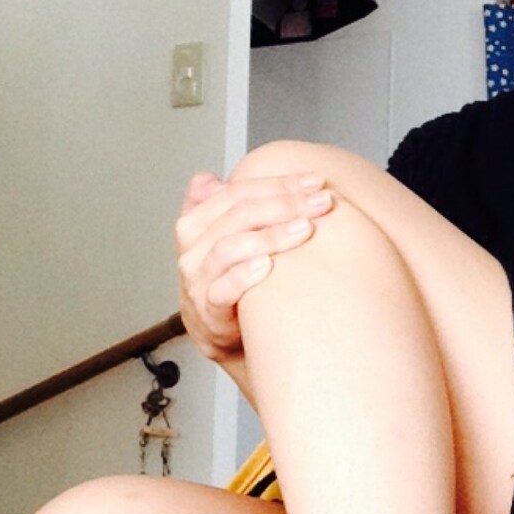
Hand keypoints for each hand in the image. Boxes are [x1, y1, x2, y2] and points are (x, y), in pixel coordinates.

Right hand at [175, 170, 334, 361]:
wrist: (222, 335)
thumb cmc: (228, 279)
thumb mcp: (225, 238)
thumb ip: (222, 207)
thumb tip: (206, 178)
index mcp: (197, 222)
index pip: (237, 192)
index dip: (277, 183)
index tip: (316, 180)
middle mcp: (193, 248)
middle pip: (238, 214)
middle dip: (284, 203)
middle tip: (321, 202)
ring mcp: (197, 280)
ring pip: (230, 248)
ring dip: (271, 236)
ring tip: (306, 229)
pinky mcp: (207, 312)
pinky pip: (222, 291)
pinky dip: (244, 276)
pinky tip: (269, 265)